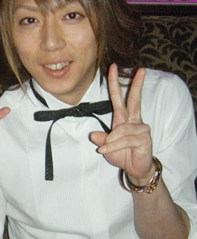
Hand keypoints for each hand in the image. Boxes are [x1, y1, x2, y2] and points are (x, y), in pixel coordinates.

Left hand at [90, 63, 153, 182]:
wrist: (135, 169)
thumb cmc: (122, 154)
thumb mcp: (107, 146)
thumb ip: (102, 139)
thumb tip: (93, 134)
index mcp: (123, 119)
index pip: (120, 98)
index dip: (115, 84)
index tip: (113, 68)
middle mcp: (133, 121)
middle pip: (134, 100)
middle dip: (137, 84)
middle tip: (140, 69)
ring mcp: (141, 129)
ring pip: (121, 130)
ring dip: (111, 141)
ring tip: (106, 149)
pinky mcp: (144, 139)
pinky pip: (124, 140)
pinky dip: (114, 146)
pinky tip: (108, 150)